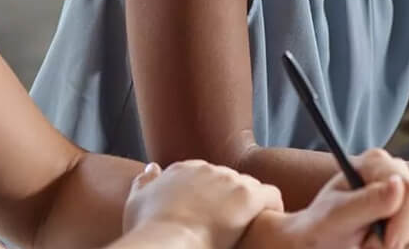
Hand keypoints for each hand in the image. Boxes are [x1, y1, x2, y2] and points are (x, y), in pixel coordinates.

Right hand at [123, 160, 282, 248]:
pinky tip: (267, 223)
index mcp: (181, 169)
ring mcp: (229, 180)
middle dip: (230, 200)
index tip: (210, 215)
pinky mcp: (248, 196)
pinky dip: (273, 208)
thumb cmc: (149, 230)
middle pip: (228, 181)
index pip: (204, 175)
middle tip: (229, 225)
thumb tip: (152, 168)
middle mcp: (207, 168)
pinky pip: (272, 196)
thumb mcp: (135, 202)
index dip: (210, 196)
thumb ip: (144, 183)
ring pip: (251, 187)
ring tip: (249, 227)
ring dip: (251, 205)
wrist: (167, 241)